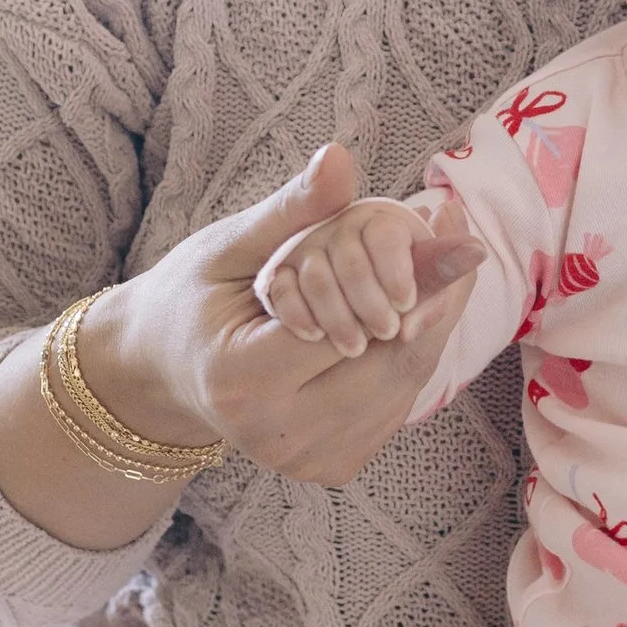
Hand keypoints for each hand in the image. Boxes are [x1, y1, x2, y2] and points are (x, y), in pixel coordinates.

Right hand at [79, 144, 482, 488]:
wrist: (161, 373)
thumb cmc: (191, 297)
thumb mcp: (231, 246)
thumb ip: (292, 210)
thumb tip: (340, 158)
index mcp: (243, 379)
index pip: (352, 325)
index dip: (414, 276)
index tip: (458, 229)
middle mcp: (276, 434)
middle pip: (391, 362)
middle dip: (437, 297)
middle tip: (464, 240)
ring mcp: (306, 460)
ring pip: (403, 386)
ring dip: (432, 326)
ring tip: (446, 268)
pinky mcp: (330, 468)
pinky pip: (394, 405)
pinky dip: (411, 356)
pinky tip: (414, 314)